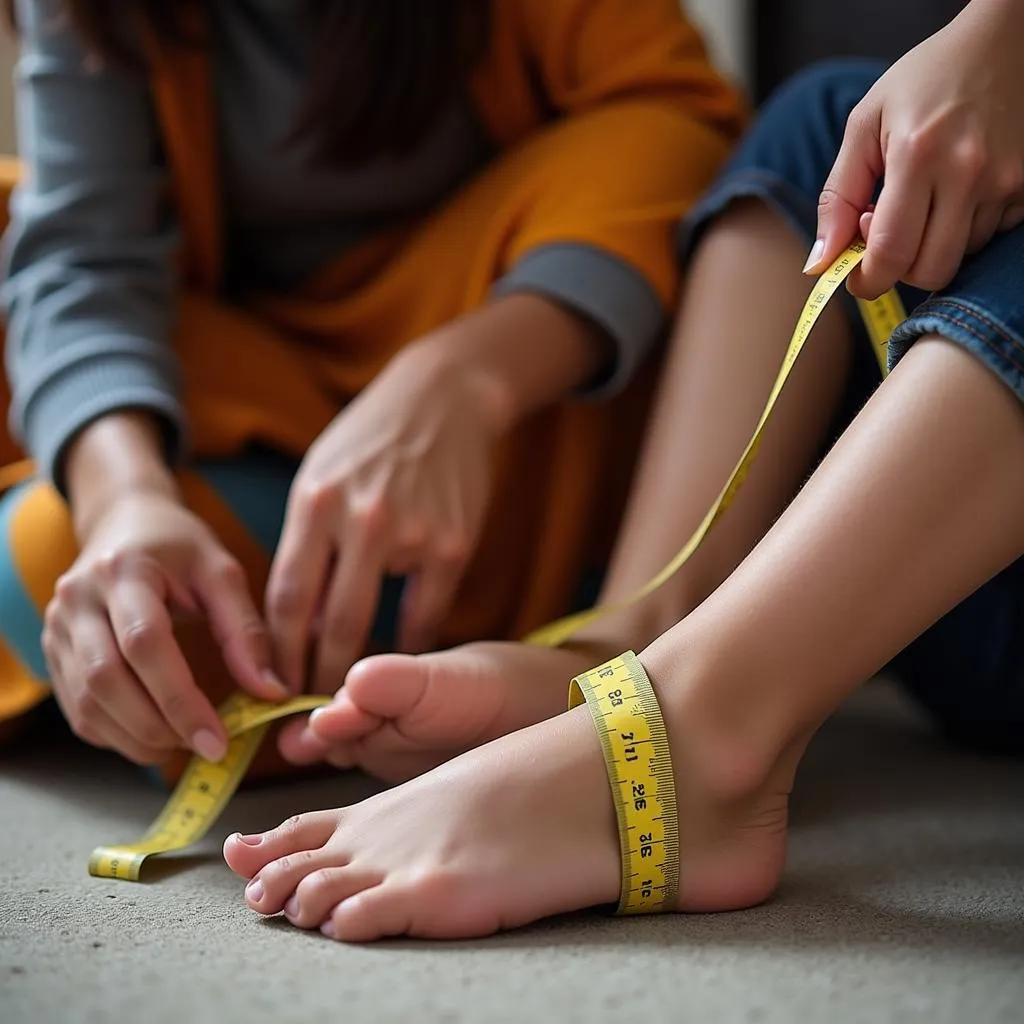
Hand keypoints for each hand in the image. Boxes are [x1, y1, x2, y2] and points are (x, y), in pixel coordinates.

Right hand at [43, 491, 286, 764]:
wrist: (126, 523)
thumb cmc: (181, 548)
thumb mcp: (222, 573)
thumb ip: (245, 631)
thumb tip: (271, 692)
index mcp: (124, 571)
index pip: (145, 644)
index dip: (180, 699)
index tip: (216, 739)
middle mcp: (78, 600)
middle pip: (106, 680)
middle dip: (158, 727)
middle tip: (205, 748)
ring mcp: (57, 627)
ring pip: (86, 702)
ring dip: (136, 738)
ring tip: (183, 744)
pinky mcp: (53, 651)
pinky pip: (77, 709)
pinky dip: (115, 733)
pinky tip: (152, 734)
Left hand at [266, 339, 497, 693]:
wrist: (444, 399)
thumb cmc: (371, 440)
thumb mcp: (320, 475)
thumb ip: (306, 542)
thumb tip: (298, 620)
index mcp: (314, 502)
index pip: (284, 598)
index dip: (274, 653)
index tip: (270, 688)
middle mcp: (358, 519)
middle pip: (325, 623)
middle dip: (309, 676)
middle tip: (304, 712)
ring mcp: (410, 533)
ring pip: (372, 626)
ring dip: (352, 669)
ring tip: (340, 696)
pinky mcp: (453, 544)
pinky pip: (425, 616)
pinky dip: (407, 646)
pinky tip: (396, 662)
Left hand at [808, 0, 1023, 296]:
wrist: (1003, 40)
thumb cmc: (924, 80)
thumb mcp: (865, 126)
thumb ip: (837, 198)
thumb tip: (818, 263)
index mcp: (917, 156)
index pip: (891, 253)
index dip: (867, 280)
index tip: (855, 275)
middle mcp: (968, 173)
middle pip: (929, 271)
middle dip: (899, 270)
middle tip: (886, 237)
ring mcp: (1005, 181)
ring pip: (959, 257)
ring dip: (932, 245)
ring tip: (924, 201)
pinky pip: (990, 236)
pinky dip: (965, 229)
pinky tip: (955, 193)